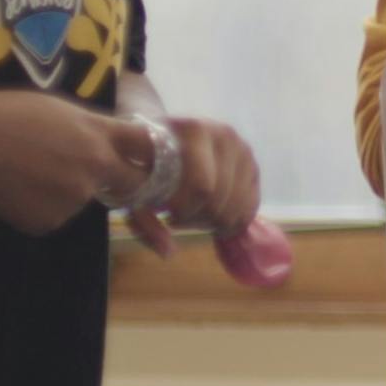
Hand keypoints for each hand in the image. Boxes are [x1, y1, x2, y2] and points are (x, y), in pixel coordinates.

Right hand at [0, 91, 153, 235]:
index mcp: (102, 134)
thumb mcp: (61, 109)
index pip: (151, 147)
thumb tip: (107, 140)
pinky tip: (16, 189)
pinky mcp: (50, 221)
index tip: (155, 159)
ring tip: (29, 171)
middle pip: (132, 183)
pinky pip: (53, 216)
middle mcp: (97, 168)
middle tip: (98, 173)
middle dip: (126, 182)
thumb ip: (92, 128)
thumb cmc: (10, 114)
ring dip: (67, 191)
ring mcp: (75, 198)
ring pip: (83, 199)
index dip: (156, 154)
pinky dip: (40, 207)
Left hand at [124, 116, 261, 255]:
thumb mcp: (133, 186)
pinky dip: (236, 217)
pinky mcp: (250, 159)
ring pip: (238, 200)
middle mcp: (222, 134)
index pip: (201, 186)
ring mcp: (240, 146)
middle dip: (200, 218)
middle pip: (219, 195)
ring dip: (217, 220)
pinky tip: (216, 219)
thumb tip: (169, 253)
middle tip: (181, 220)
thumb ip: (145, 222)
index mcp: (190, 132)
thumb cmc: (143, 161)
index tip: (168, 217)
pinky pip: (252, 200)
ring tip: (196, 218)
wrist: (160, 133)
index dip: (186, 212)